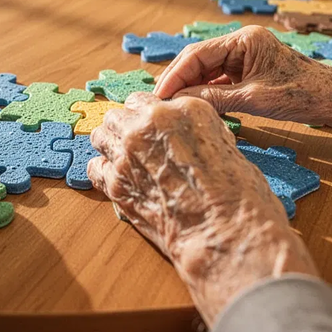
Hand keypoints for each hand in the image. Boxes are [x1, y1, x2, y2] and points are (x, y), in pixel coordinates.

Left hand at [87, 93, 317, 324]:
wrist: (224, 231)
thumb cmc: (236, 192)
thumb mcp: (224, 142)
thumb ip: (193, 130)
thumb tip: (180, 134)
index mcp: (181, 109)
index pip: (143, 100)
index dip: (144, 115)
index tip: (147, 127)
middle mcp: (149, 124)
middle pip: (117, 115)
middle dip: (124, 128)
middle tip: (135, 146)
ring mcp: (127, 153)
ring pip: (100, 136)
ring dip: (110, 146)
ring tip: (123, 160)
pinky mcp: (116, 183)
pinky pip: (95, 168)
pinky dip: (103, 172)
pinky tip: (116, 180)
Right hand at [153, 26, 331, 125]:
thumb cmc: (304, 95)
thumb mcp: (255, 99)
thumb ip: (215, 98)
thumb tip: (180, 101)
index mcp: (244, 39)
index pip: (197, 53)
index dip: (174, 75)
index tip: (159, 95)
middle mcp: (242, 43)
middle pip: (198, 59)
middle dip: (178, 79)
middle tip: (159, 101)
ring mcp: (246, 56)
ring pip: (207, 70)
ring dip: (190, 87)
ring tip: (172, 106)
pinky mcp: (250, 70)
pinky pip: (220, 79)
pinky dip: (206, 92)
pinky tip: (195, 105)